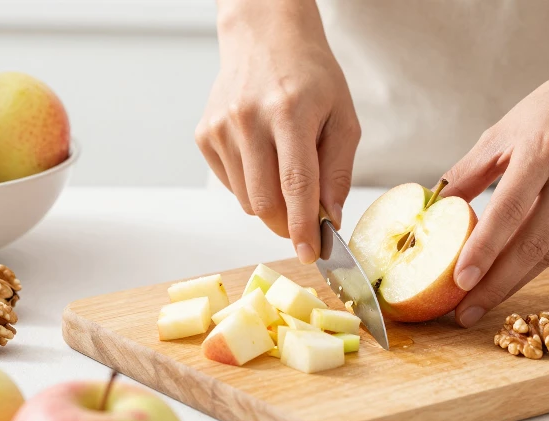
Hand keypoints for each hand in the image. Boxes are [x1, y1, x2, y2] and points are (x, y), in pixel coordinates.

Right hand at [196, 0, 359, 263]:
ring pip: (246, 200)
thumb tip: (330, 217)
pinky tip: (263, 157)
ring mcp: (221, 128)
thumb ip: (339, 169)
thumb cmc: (311, 76)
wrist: (264, 37)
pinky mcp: (205, 135)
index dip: (303, 226)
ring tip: (285, 171)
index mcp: (289, 112)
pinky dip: (251, 185)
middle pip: (265, 202)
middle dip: (288, 224)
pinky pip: (231, 185)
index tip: (309, 254)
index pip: (295, 184)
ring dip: (271, 204)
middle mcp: (249, 119)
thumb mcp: (343, 116)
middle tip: (305, 222)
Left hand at [443, 67, 548, 326]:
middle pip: (532, 245)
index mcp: (542, 152)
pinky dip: (536, 262)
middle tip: (464, 314)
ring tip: (480, 305)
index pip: (508, 212)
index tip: (458, 282)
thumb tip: (432, 212)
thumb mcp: (502, 133)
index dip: (483, 251)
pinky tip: (511, 277)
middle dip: (495, 286)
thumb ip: (467, 174)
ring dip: (514, 283)